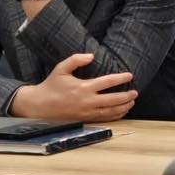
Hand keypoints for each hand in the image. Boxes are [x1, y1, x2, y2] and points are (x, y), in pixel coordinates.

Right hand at [9, 53, 137, 122]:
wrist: (38, 105)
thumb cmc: (51, 85)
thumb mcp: (61, 68)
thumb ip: (76, 60)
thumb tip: (92, 55)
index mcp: (83, 87)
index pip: (107, 82)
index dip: (120, 79)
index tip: (130, 75)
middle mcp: (86, 101)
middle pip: (112, 100)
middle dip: (126, 96)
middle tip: (135, 92)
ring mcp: (86, 112)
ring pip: (109, 111)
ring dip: (123, 107)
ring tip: (132, 102)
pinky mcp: (84, 119)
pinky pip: (103, 119)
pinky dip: (114, 116)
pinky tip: (121, 112)